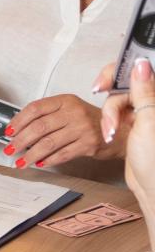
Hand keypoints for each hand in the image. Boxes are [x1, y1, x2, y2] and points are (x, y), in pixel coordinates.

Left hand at [6, 93, 110, 168]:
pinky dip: (48, 160)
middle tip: (10, 149)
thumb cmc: (89, 121)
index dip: (18, 120)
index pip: (35, 108)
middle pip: (39, 127)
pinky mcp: (89, 144)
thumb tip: (19, 129)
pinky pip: (62, 154)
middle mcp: (74, 113)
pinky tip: (39, 163)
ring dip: (30, 154)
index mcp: (65, 101)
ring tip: (20, 161)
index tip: (8, 131)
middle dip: (20, 140)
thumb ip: (48, 115)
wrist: (120, 132)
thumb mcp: (70, 110)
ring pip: (48, 143)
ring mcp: (83, 129)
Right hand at [101, 58, 154, 212]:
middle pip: (123, 88)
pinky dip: (108, 122)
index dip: (117, 74)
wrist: (152, 186)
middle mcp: (152, 103)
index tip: (101, 85)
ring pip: (117, 102)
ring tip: (109, 132)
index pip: (137, 73)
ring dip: (109, 116)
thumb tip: (141, 64)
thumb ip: (144, 92)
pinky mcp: (134, 125)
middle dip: (111, 104)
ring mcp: (144, 114)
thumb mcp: (149, 122)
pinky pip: (116, 114)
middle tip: (109, 120)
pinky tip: (109, 133)